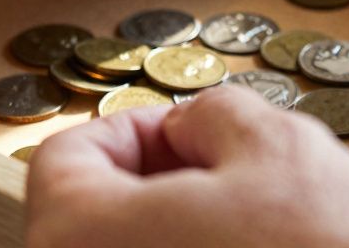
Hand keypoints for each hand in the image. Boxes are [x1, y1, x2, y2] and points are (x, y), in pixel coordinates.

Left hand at [26, 86, 348, 247]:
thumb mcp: (281, 145)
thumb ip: (213, 113)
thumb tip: (196, 125)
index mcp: (81, 238)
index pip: (67, 158)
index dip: (137, 127)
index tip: (189, 131)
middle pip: (94, 217)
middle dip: (165, 182)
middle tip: (232, 174)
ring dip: (190, 233)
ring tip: (262, 229)